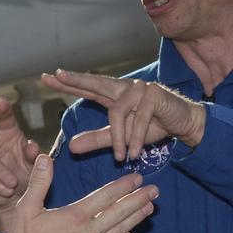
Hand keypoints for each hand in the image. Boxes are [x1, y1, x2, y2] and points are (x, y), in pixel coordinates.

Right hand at [0, 97, 40, 232]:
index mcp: (8, 130)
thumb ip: (34, 157)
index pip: (5, 116)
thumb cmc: (25, 174)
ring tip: (12, 185)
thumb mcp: (34, 167)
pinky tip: (3, 191)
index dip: (2, 109)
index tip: (1, 102)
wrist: (13, 196)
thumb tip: (32, 147)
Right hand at [10, 155, 157, 232]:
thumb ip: (39, 183)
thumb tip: (46, 159)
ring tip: (150, 208)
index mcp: (75, 215)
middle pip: (119, 212)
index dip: (123, 186)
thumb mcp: (25, 208)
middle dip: (138, 199)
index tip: (137, 178)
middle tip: (154, 190)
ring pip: (120, 230)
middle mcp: (89, 231)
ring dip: (136, 218)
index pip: (105, 196)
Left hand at [43, 69, 206, 161]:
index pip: (87, 88)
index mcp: (114, 95)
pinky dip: (136, 137)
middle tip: (58, 76)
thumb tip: (70, 147)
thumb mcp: (122, 138)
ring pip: (118, 113)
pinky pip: (139, 118)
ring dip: (119, 138)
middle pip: (96, 83)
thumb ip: (97, 140)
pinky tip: (135, 152)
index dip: (68, 83)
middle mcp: (124, 88)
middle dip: (76, 80)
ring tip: (122, 157)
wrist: (185, 125)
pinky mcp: (155, 95)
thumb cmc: (153, 127)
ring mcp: (140, 89)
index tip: (47, 77)